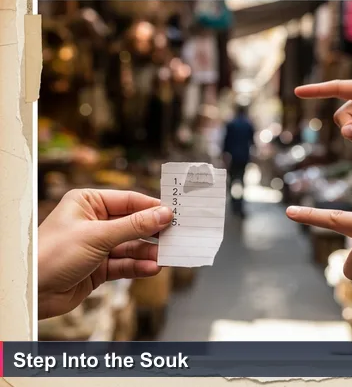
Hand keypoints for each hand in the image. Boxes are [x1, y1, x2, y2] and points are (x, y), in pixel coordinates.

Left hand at [38, 189, 172, 318]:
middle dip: (153, 232)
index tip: (174, 214)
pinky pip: (125, 264)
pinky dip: (139, 266)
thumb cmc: (52, 254)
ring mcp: (97, 246)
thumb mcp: (98, 235)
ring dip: (148, 252)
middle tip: (176, 236)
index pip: (128, 201)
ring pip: (132, 246)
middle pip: (133, 224)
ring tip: (166, 256)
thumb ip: (134, 225)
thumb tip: (164, 214)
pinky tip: (152, 268)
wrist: (32, 292)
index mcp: (87, 203)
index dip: (152, 207)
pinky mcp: (99, 268)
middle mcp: (93, 222)